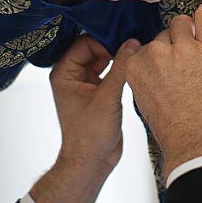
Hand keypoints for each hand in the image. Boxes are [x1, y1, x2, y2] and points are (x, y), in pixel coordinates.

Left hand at [49, 34, 138, 174]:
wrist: (92, 162)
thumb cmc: (89, 135)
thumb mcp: (107, 98)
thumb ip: (120, 69)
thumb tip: (133, 43)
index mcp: (64, 73)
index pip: (84, 43)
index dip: (104, 40)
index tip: (125, 41)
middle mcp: (72, 75)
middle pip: (94, 48)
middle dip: (112, 45)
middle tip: (134, 43)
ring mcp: (85, 83)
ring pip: (103, 59)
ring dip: (118, 56)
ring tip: (137, 52)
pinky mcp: (98, 91)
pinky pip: (109, 71)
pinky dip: (120, 68)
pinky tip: (134, 66)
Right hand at [125, 4, 201, 177]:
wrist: (197, 141)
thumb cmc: (173, 128)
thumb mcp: (145, 101)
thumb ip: (147, 76)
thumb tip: (156, 64)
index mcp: (135, 66)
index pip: (145, 46)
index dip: (159, 56)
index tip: (168, 65)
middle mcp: (154, 53)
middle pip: (164, 35)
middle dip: (175, 46)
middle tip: (187, 67)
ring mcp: (181, 48)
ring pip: (182, 23)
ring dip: (190, 33)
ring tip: (199, 50)